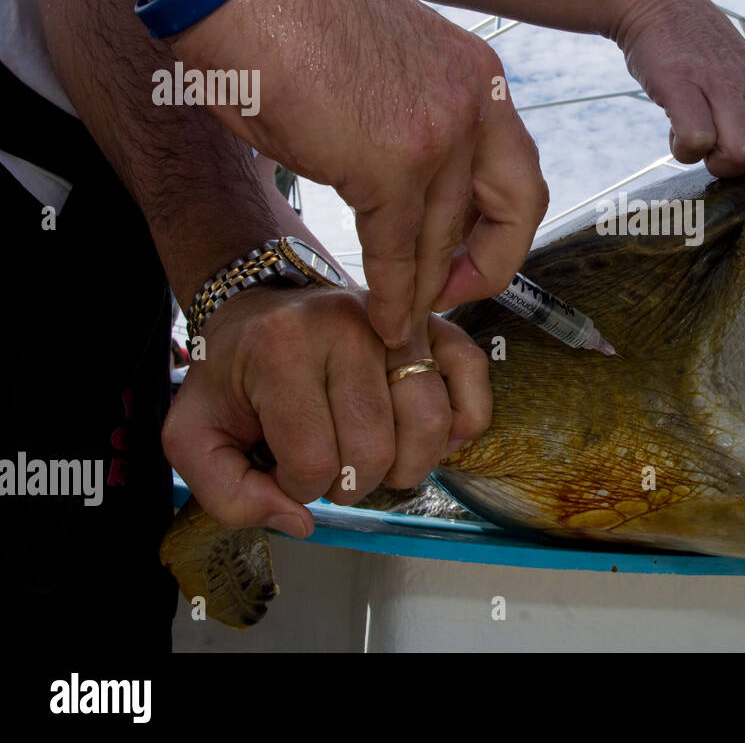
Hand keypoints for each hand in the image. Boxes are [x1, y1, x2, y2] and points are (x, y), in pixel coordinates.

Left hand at [161, 285, 491, 534]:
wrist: (263, 305)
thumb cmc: (233, 374)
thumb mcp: (193, 434)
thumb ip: (225, 493)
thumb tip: (301, 519)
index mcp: (280, 350)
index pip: (311, 461)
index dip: (298, 489)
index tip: (283, 469)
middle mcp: (346, 327)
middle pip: (375, 450)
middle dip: (351, 484)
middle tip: (330, 469)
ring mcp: (397, 321)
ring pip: (429, 422)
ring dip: (406, 467)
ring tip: (375, 460)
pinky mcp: (433, 321)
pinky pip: (470, 375)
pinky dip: (462, 421)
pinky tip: (430, 437)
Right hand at [169, 0, 547, 348]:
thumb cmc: (288, 15)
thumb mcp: (386, 69)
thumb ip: (415, 124)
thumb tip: (409, 184)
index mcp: (479, 78)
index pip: (520, 172)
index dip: (505, 230)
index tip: (474, 261)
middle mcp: (477, 104)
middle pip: (511, 210)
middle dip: (486, 269)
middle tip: (451, 300)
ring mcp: (440, 134)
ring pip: (445, 240)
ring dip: (425, 293)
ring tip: (405, 326)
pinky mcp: (392, 164)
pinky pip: (400, 252)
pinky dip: (392, 296)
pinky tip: (383, 319)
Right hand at [614, 0, 744, 177]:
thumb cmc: (690, 42)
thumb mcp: (734, 65)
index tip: (728, 146)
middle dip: (731, 166)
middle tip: (709, 147)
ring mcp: (717, 84)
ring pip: (739, 154)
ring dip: (707, 159)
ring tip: (691, 136)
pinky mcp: (682, 84)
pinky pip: (696, 140)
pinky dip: (682, 147)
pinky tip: (673, 127)